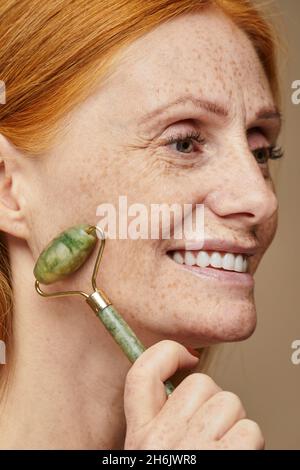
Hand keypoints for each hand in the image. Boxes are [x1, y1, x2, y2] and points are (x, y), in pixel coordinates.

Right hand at [124, 340, 263, 449]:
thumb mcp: (152, 453)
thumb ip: (160, 421)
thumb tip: (183, 392)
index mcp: (139, 438)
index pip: (141, 372)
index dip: (167, 352)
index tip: (188, 355)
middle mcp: (160, 441)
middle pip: (199, 383)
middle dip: (215, 401)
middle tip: (214, 430)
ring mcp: (191, 450)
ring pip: (228, 402)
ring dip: (235, 423)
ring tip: (225, 447)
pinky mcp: (222, 460)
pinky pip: (249, 429)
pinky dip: (250, 443)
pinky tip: (236, 455)